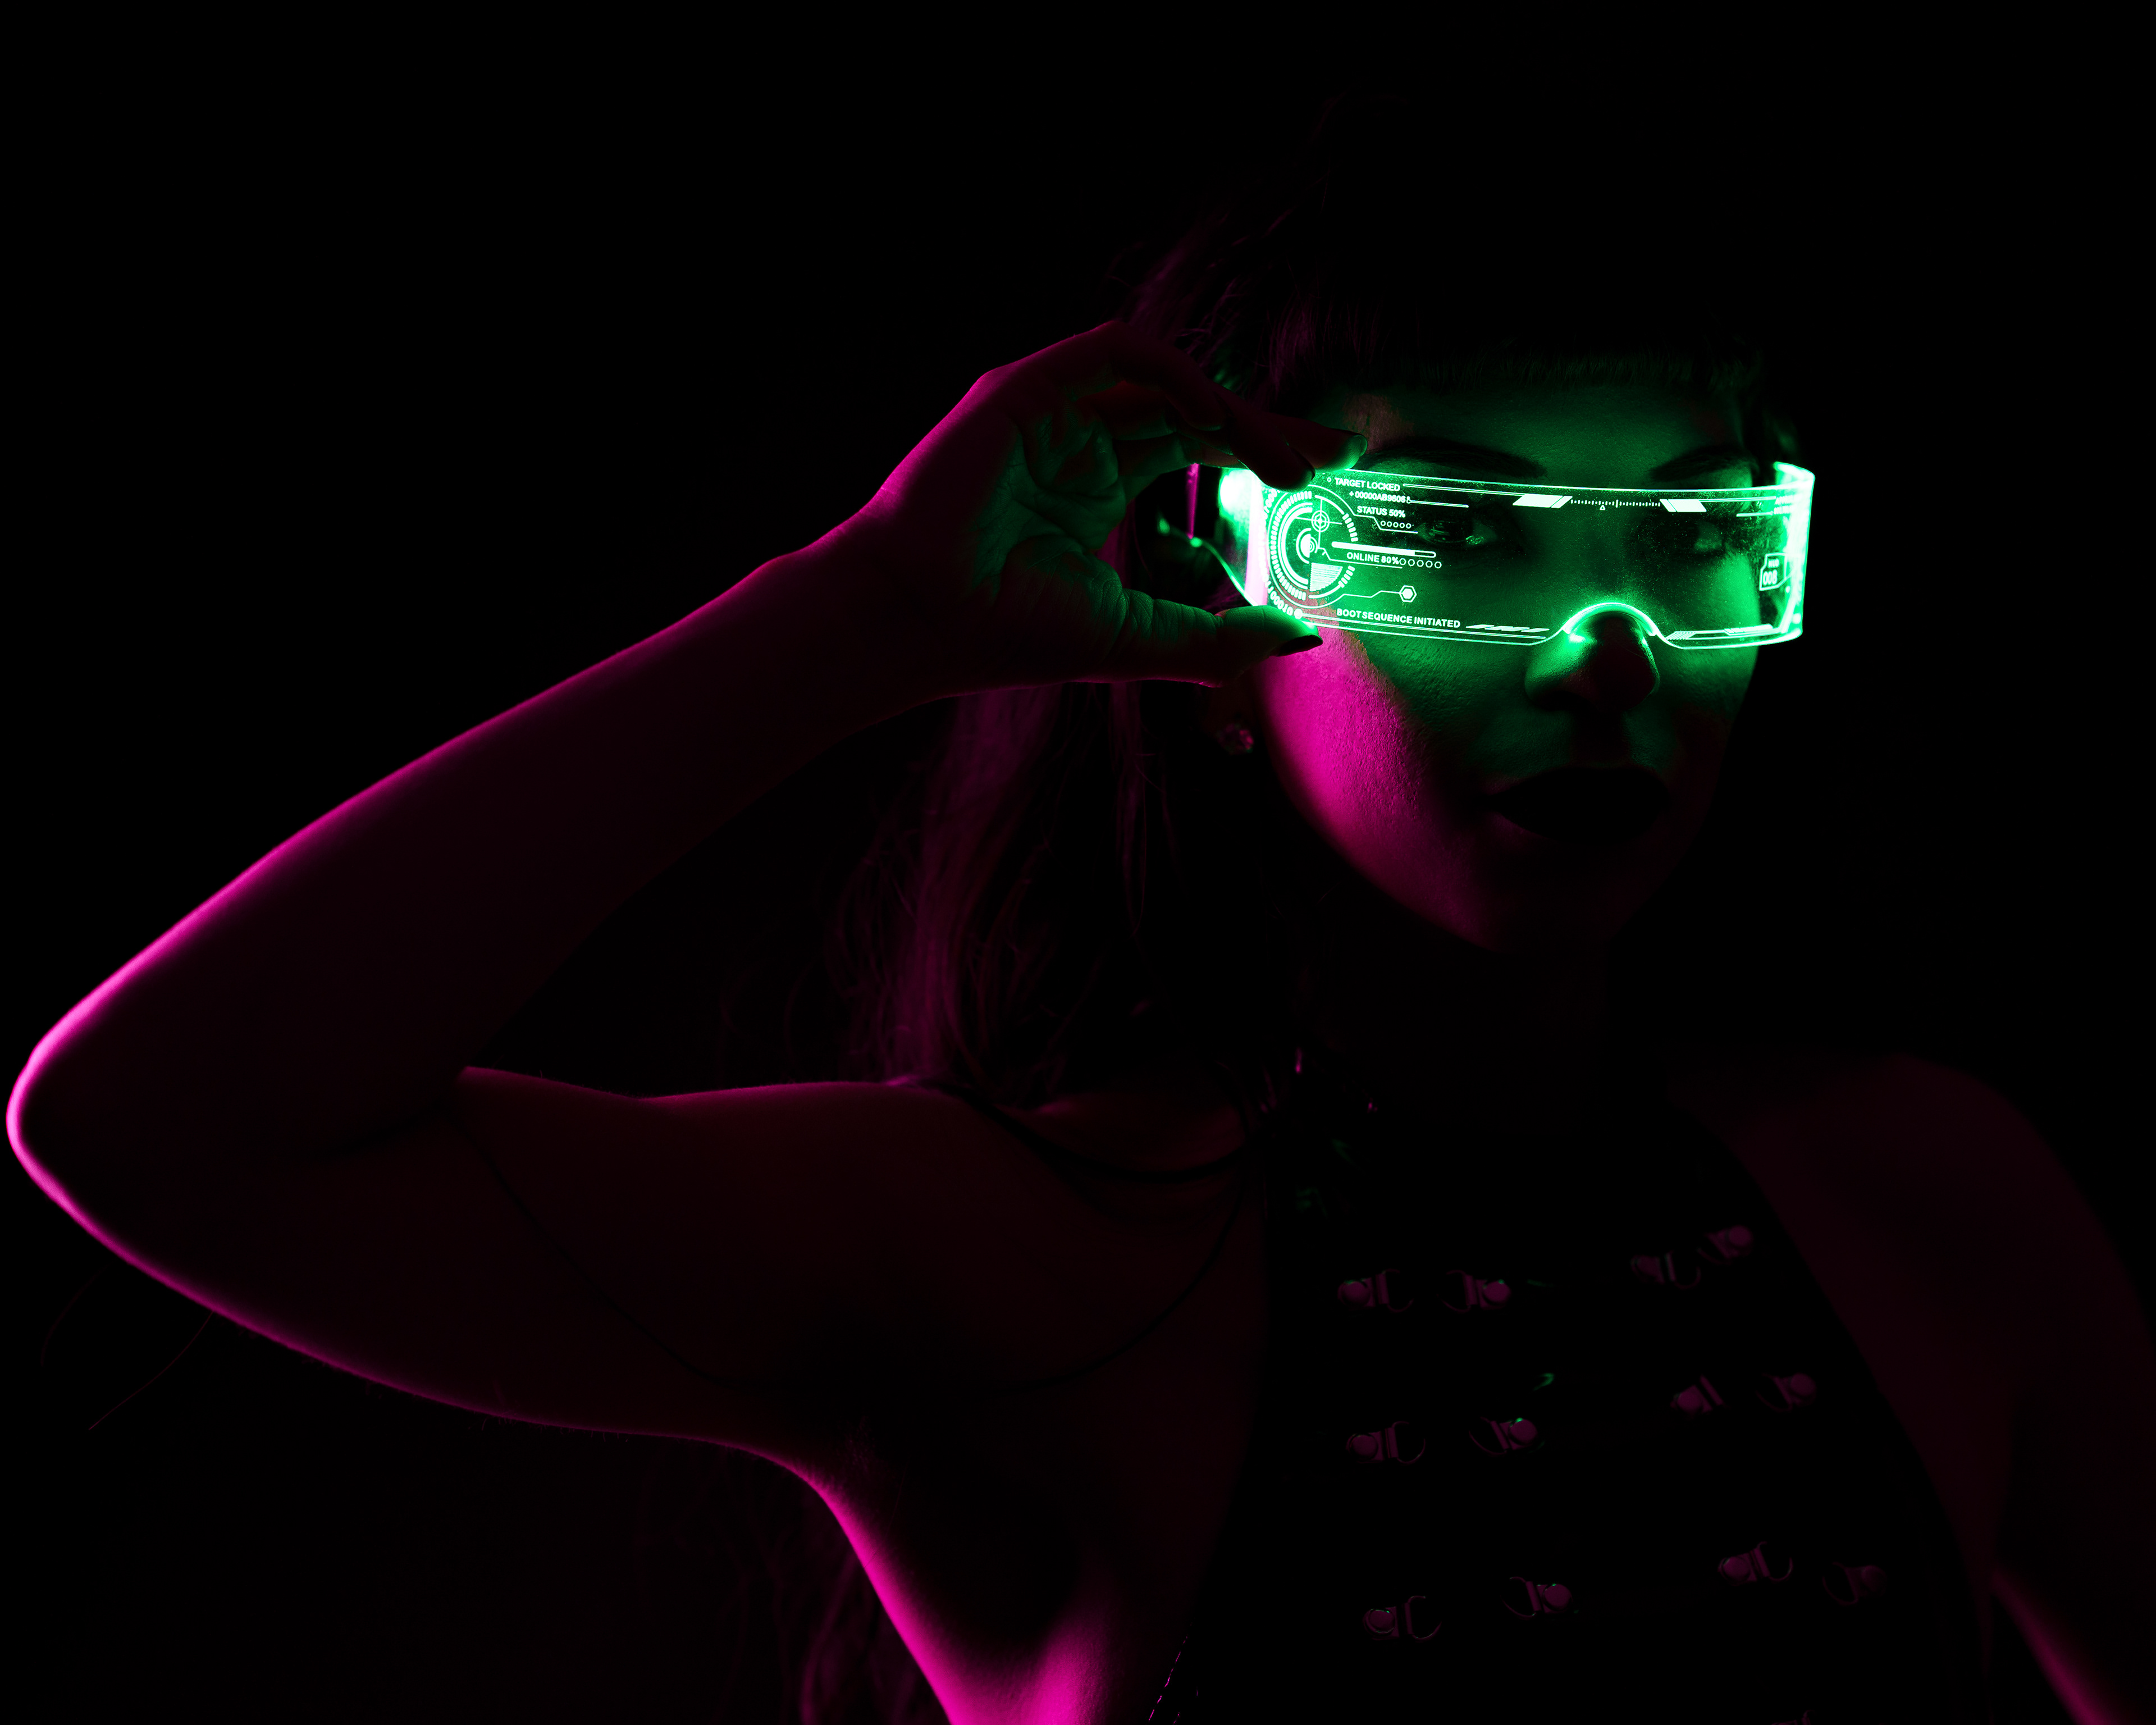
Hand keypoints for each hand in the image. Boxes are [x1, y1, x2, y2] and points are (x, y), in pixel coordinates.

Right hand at [827, 321, 1362, 689]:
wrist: (927, 620)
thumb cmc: (1010, 631)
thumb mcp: (1141, 636)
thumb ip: (1220, 638)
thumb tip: (1301, 636)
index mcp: (1101, 489)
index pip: (1199, 451)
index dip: (1263, 454)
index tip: (1325, 472)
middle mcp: (1083, 441)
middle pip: (1196, 410)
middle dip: (1268, 430)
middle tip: (1332, 455)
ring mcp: (1056, 410)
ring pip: (1169, 381)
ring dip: (1236, 413)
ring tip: (1288, 462)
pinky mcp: (1029, 387)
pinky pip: (1118, 352)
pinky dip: (1177, 376)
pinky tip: (1218, 419)